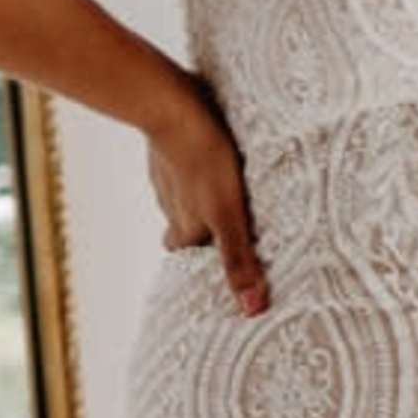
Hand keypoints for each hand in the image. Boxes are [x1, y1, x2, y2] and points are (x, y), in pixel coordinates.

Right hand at [146, 78, 265, 313]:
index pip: (185, 254)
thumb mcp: (229, 215)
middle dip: (201, 229)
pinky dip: (196, 165)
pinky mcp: (169, 145)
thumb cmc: (205, 163)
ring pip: (183, 195)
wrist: (171, 107)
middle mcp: (170, 205)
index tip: (210, 262)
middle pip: (182, 227)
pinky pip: (183, 163)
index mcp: (184, 226)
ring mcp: (165, 175)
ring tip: (228, 191)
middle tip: (223, 226)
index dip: (198, 259)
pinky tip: (214, 155)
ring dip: (201, 196)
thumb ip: (239, 260)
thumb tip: (252, 310)